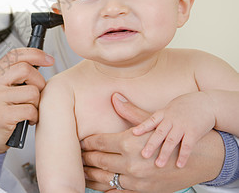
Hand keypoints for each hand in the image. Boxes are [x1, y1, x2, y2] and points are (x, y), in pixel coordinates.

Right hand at [0, 48, 53, 153]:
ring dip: (36, 103)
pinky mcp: (1, 115)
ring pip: (32, 92)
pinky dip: (34, 116)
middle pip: (26, 69)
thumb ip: (17, 75)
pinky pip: (30, 110)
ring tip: (28, 109)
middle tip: (36, 93)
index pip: (16, 54)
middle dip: (39, 82)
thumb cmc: (0, 113)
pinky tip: (26, 119)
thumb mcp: (4, 88)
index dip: (36, 54)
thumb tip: (40, 61)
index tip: (48, 59)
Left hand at [81, 93, 223, 191]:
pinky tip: (99, 187)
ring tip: (82, 172)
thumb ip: (129, 112)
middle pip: (99, 161)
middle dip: (85, 159)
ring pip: (106, 179)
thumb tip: (114, 97)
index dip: (86, 143)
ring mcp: (138, 180)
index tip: (79, 143)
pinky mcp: (145, 192)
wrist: (204, 157)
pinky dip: (107, 191)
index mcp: (130, 142)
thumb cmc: (175, 135)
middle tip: (76, 157)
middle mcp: (132, 162)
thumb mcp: (152, 120)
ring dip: (91, 176)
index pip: (99, 142)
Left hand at [132, 91, 214, 167]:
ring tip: (158, 164)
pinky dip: (183, 155)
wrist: (206, 103)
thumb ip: (155, 117)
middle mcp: (171, 119)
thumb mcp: (167, 108)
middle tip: (143, 155)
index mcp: (163, 114)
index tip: (133, 133)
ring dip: (165, 153)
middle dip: (151, 144)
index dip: (142, 127)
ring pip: (172, 140)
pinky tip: (179, 165)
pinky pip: (188, 145)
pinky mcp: (194, 132)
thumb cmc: (182, 107)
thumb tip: (130, 116)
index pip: (151, 120)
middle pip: (159, 132)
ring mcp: (183, 126)